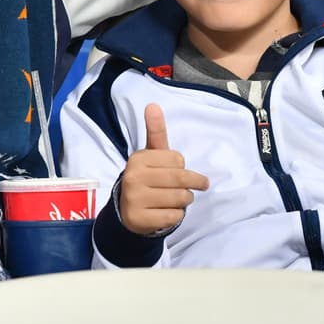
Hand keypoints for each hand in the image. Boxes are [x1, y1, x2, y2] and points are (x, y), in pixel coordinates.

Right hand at [118, 103, 209, 235]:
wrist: (127, 210)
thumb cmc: (147, 177)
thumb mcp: (150, 154)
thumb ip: (155, 131)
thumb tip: (153, 104)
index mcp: (138, 158)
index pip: (178, 159)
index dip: (182, 166)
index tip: (176, 170)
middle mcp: (133, 177)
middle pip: (180, 179)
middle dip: (192, 184)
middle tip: (196, 186)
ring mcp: (135, 199)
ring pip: (179, 199)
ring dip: (184, 200)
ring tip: (176, 199)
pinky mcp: (140, 219)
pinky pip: (173, 216)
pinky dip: (176, 215)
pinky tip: (166, 212)